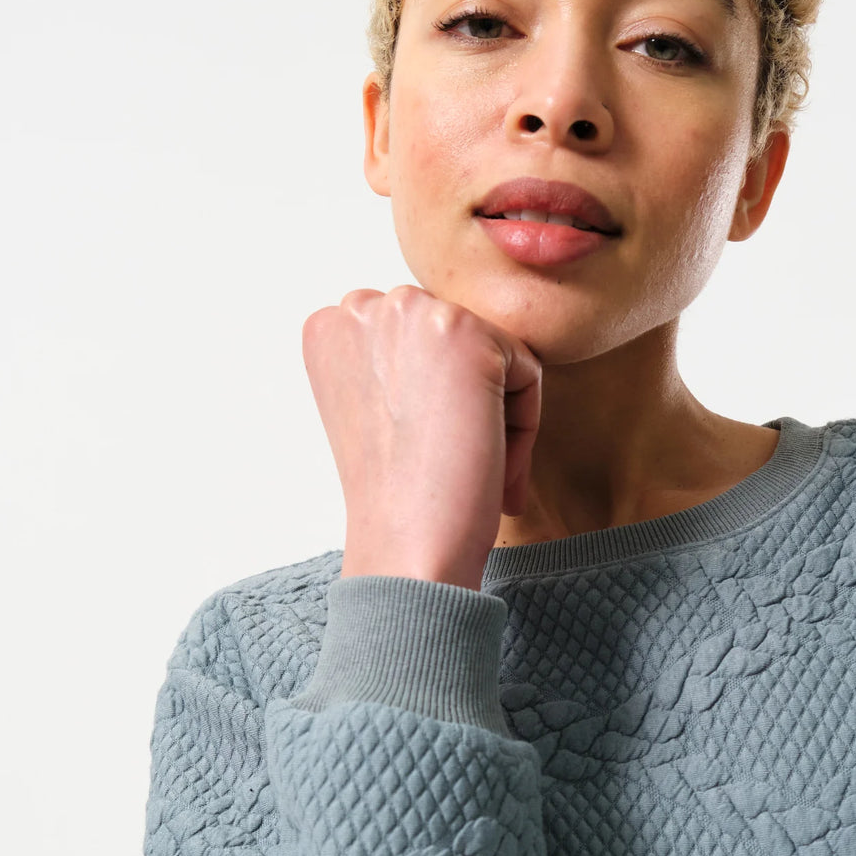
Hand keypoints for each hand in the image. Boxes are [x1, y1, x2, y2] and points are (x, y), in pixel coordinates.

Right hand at [301, 285, 542, 591]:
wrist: (406, 547)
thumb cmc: (398, 499)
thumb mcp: (376, 411)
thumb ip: (399, 361)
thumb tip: (454, 349)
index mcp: (328, 327)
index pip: (420, 340)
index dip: (433, 404)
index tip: (420, 452)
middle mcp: (358, 307)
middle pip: (458, 340)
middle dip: (467, 402)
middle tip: (446, 464)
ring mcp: (409, 312)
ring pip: (495, 355)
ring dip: (496, 415)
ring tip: (466, 466)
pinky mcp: (463, 331)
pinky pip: (527, 370)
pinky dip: (522, 425)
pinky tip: (485, 461)